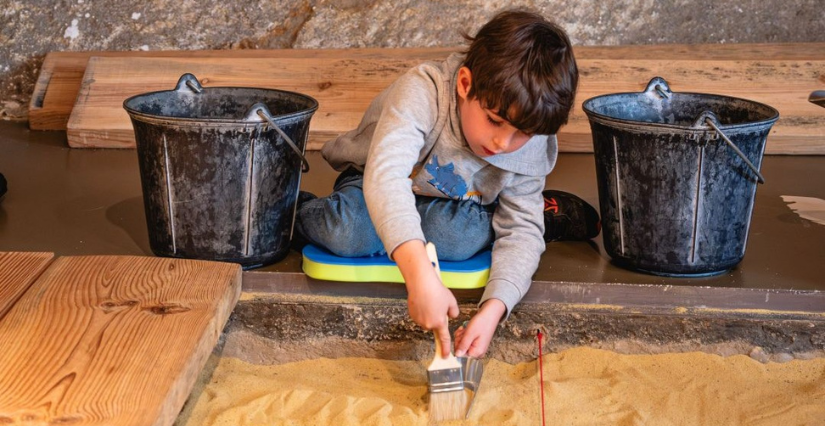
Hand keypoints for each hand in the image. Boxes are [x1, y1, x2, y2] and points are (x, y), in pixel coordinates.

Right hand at [393, 240, 458, 356]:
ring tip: (430, 301)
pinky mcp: (412, 314)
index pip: (444, 339)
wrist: (421, 283)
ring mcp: (418, 320)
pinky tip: (423, 301)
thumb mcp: (451, 302)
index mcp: (439, 323)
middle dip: (437, 319)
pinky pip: (420, 316)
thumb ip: (454, 312)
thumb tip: (451, 317)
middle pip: (435, 326)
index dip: (445, 348)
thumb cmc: (437, 291)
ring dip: (429, 315)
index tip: (445, 356)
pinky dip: (422, 311)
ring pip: (427, 321)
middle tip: (439, 305)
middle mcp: (428, 324)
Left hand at [454, 299, 505, 357]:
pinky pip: (465, 341)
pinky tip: (467, 329)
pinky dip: (464, 334)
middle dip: (459, 338)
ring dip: (461, 335)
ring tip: (467, 329)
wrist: (490, 314)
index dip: (458, 343)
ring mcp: (477, 348)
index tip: (462, 335)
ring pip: (461, 344)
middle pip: (460, 349)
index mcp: (477, 352)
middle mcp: (478, 352)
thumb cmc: (482, 322)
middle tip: (465, 330)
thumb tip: (457, 355)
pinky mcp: (476, 343)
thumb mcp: (470, 333)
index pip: (460, 353)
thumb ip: (463, 345)